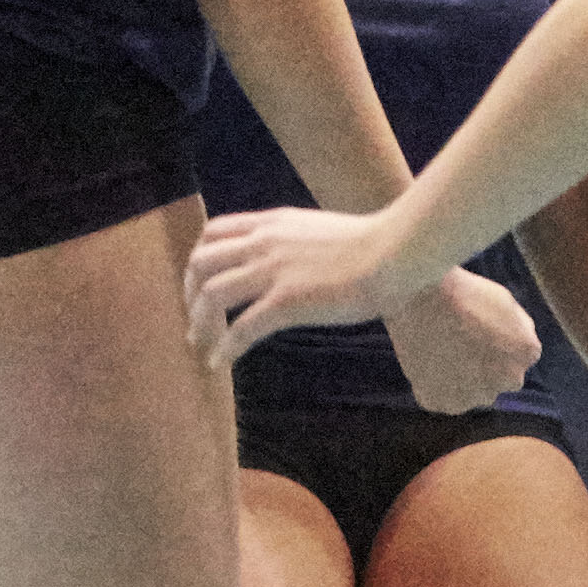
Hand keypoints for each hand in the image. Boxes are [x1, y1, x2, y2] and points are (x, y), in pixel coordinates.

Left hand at [186, 204, 407, 364]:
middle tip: (196, 319)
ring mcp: (273, 271)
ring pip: (211, 295)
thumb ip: (301, 241)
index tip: (201, 283)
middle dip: (190, 292)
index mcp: (274, 223)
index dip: (200, 259)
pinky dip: (225, 348)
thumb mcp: (325, 230)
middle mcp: (265, 243)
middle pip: (201, 261)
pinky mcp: (286, 301)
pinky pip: (240, 329)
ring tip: (202, 345)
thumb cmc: (378, 244)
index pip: (215, 232)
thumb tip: (298, 258)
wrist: (397, 251)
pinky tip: (221, 363)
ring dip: (200, 323)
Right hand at [383, 268, 543, 414]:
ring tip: (442, 351)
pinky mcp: (441, 402)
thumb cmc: (464, 293)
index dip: (498, 341)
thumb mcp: (506, 302)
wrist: (423, 297)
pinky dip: (435, 386)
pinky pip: (442, 398)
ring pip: (471, 392)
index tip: (479, 329)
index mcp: (528, 352)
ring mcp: (476, 395)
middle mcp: (509, 381)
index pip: (519, 355)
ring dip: (463, 380)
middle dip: (485, 366)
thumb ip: (519, 329)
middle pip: (498, 377)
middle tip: (460, 342)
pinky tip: (428, 362)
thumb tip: (519, 343)